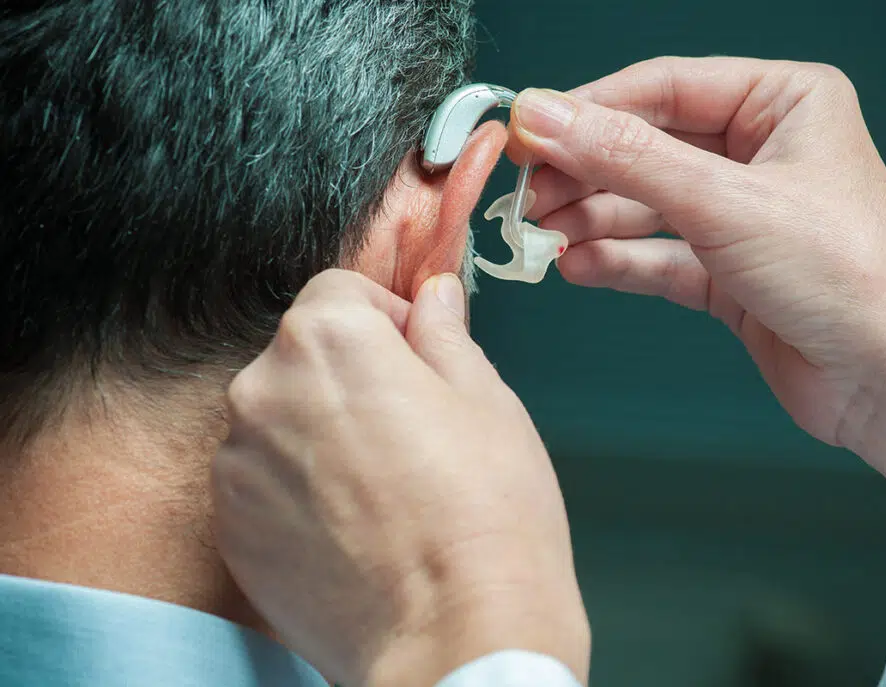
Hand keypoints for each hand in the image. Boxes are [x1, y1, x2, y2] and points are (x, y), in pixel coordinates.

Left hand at [211, 270, 588, 686]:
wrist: (454, 635)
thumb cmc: (485, 515)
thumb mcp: (486, 399)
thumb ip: (444, 334)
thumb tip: (433, 297)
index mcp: (327, 340)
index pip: (340, 292)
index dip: (388, 320)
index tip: (417, 359)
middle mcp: (262, 391)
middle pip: (303, 357)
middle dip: (350, 376)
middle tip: (410, 429)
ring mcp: (238, 466)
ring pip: (280, 421)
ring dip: (320, 434)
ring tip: (384, 488)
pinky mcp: (230, 531)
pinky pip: (263, 484)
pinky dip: (298, 491)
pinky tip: (355, 525)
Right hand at [509, 56, 885, 511]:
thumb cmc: (849, 275)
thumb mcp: (725, 202)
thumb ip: (626, 157)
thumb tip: (544, 115)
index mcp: (782, 103)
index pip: (662, 88)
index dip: (587, 110)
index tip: (526, 132)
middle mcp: (761, 153)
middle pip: (646, 147)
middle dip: (582, 172)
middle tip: (523, 193)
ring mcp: (742, 215)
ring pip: (645, 205)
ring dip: (589, 220)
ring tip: (537, 236)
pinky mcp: (729, 274)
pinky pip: (657, 256)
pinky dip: (615, 261)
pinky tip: (574, 266)